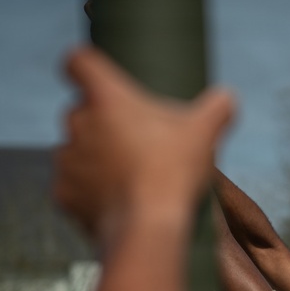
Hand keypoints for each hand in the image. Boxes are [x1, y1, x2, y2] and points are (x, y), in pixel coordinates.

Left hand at [53, 46, 235, 245]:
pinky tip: (117, 201)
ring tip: (130, 175)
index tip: (96, 77)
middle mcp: (77, 123)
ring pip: (76, 149)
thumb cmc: (173, 171)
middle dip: (103, 121)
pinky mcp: (62, 194)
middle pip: (81, 110)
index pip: (78, 61)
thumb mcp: (205, 132)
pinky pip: (73, 186)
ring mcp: (66, 160)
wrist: (146, 228)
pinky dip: (90, 191)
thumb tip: (227, 98)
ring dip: (95, 157)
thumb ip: (218, 107)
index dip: (84, 66)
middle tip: (137, 139)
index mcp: (106, 98)